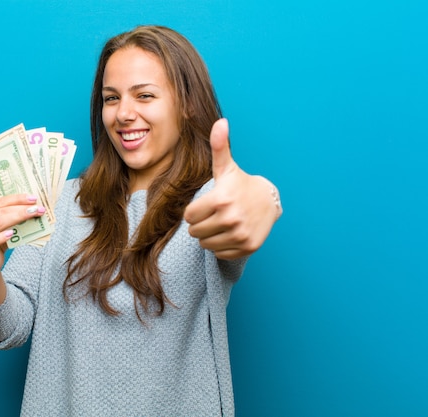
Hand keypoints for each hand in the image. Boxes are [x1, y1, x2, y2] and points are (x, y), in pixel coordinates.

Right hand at [0, 194, 45, 276]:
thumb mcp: (3, 227)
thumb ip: (11, 217)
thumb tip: (33, 207)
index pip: (0, 202)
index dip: (17, 199)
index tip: (33, 198)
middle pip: (1, 212)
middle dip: (22, 209)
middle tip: (38, 208)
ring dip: (18, 218)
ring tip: (33, 215)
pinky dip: (1, 237)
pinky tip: (11, 234)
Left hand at [183, 118, 280, 259]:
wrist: (269, 201)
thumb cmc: (240, 184)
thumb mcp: (227, 167)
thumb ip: (219, 147)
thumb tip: (220, 122)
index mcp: (221, 199)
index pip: (189, 216)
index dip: (194, 210)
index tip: (206, 204)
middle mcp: (231, 219)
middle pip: (195, 232)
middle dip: (200, 224)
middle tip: (213, 214)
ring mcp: (240, 235)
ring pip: (205, 244)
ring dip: (209, 236)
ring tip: (221, 223)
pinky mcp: (247, 247)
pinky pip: (220, 253)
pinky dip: (221, 246)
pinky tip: (230, 233)